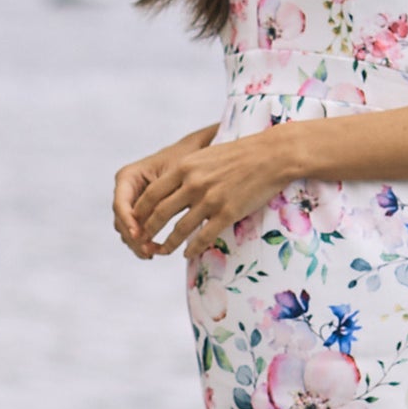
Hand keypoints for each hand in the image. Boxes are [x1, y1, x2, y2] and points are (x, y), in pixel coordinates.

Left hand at [130, 128, 295, 262]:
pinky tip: (187, 254)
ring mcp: (210, 199)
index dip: (140, 211)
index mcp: (184, 167)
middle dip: (148, 231)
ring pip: (179, 229)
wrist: (271, 155)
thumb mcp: (205, 155)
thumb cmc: (240, 153)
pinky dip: (192, 249)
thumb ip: (187, 170)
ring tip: (161, 252)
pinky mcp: (227, 213)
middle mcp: (193, 184)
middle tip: (143, 241)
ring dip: (167, 244)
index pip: (152, 193)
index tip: (136, 222)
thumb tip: (172, 186)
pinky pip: (203, 237)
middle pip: (160, 213)